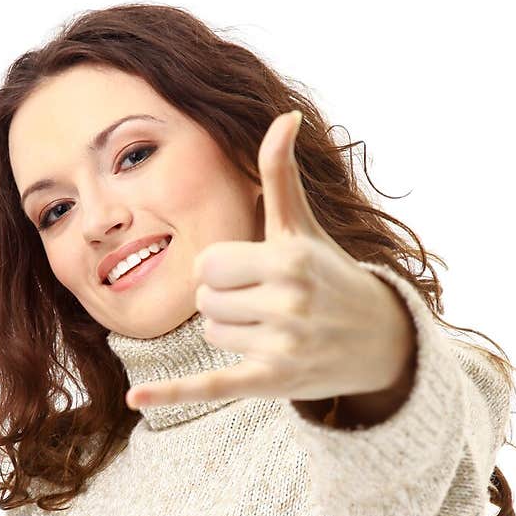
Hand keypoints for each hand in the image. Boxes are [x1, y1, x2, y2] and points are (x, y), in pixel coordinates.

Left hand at [125, 110, 414, 411]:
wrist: (380, 339)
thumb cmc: (332, 275)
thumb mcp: (304, 227)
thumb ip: (282, 175)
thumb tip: (282, 116)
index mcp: (288, 260)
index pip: (207, 265)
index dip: (222, 269)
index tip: (251, 274)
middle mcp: (288, 303)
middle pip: (205, 300)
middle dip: (227, 301)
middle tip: (265, 304)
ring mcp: (282, 345)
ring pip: (212, 334)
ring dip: (232, 333)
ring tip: (272, 330)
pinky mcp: (273, 382)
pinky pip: (210, 385)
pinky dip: (171, 394)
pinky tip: (136, 399)